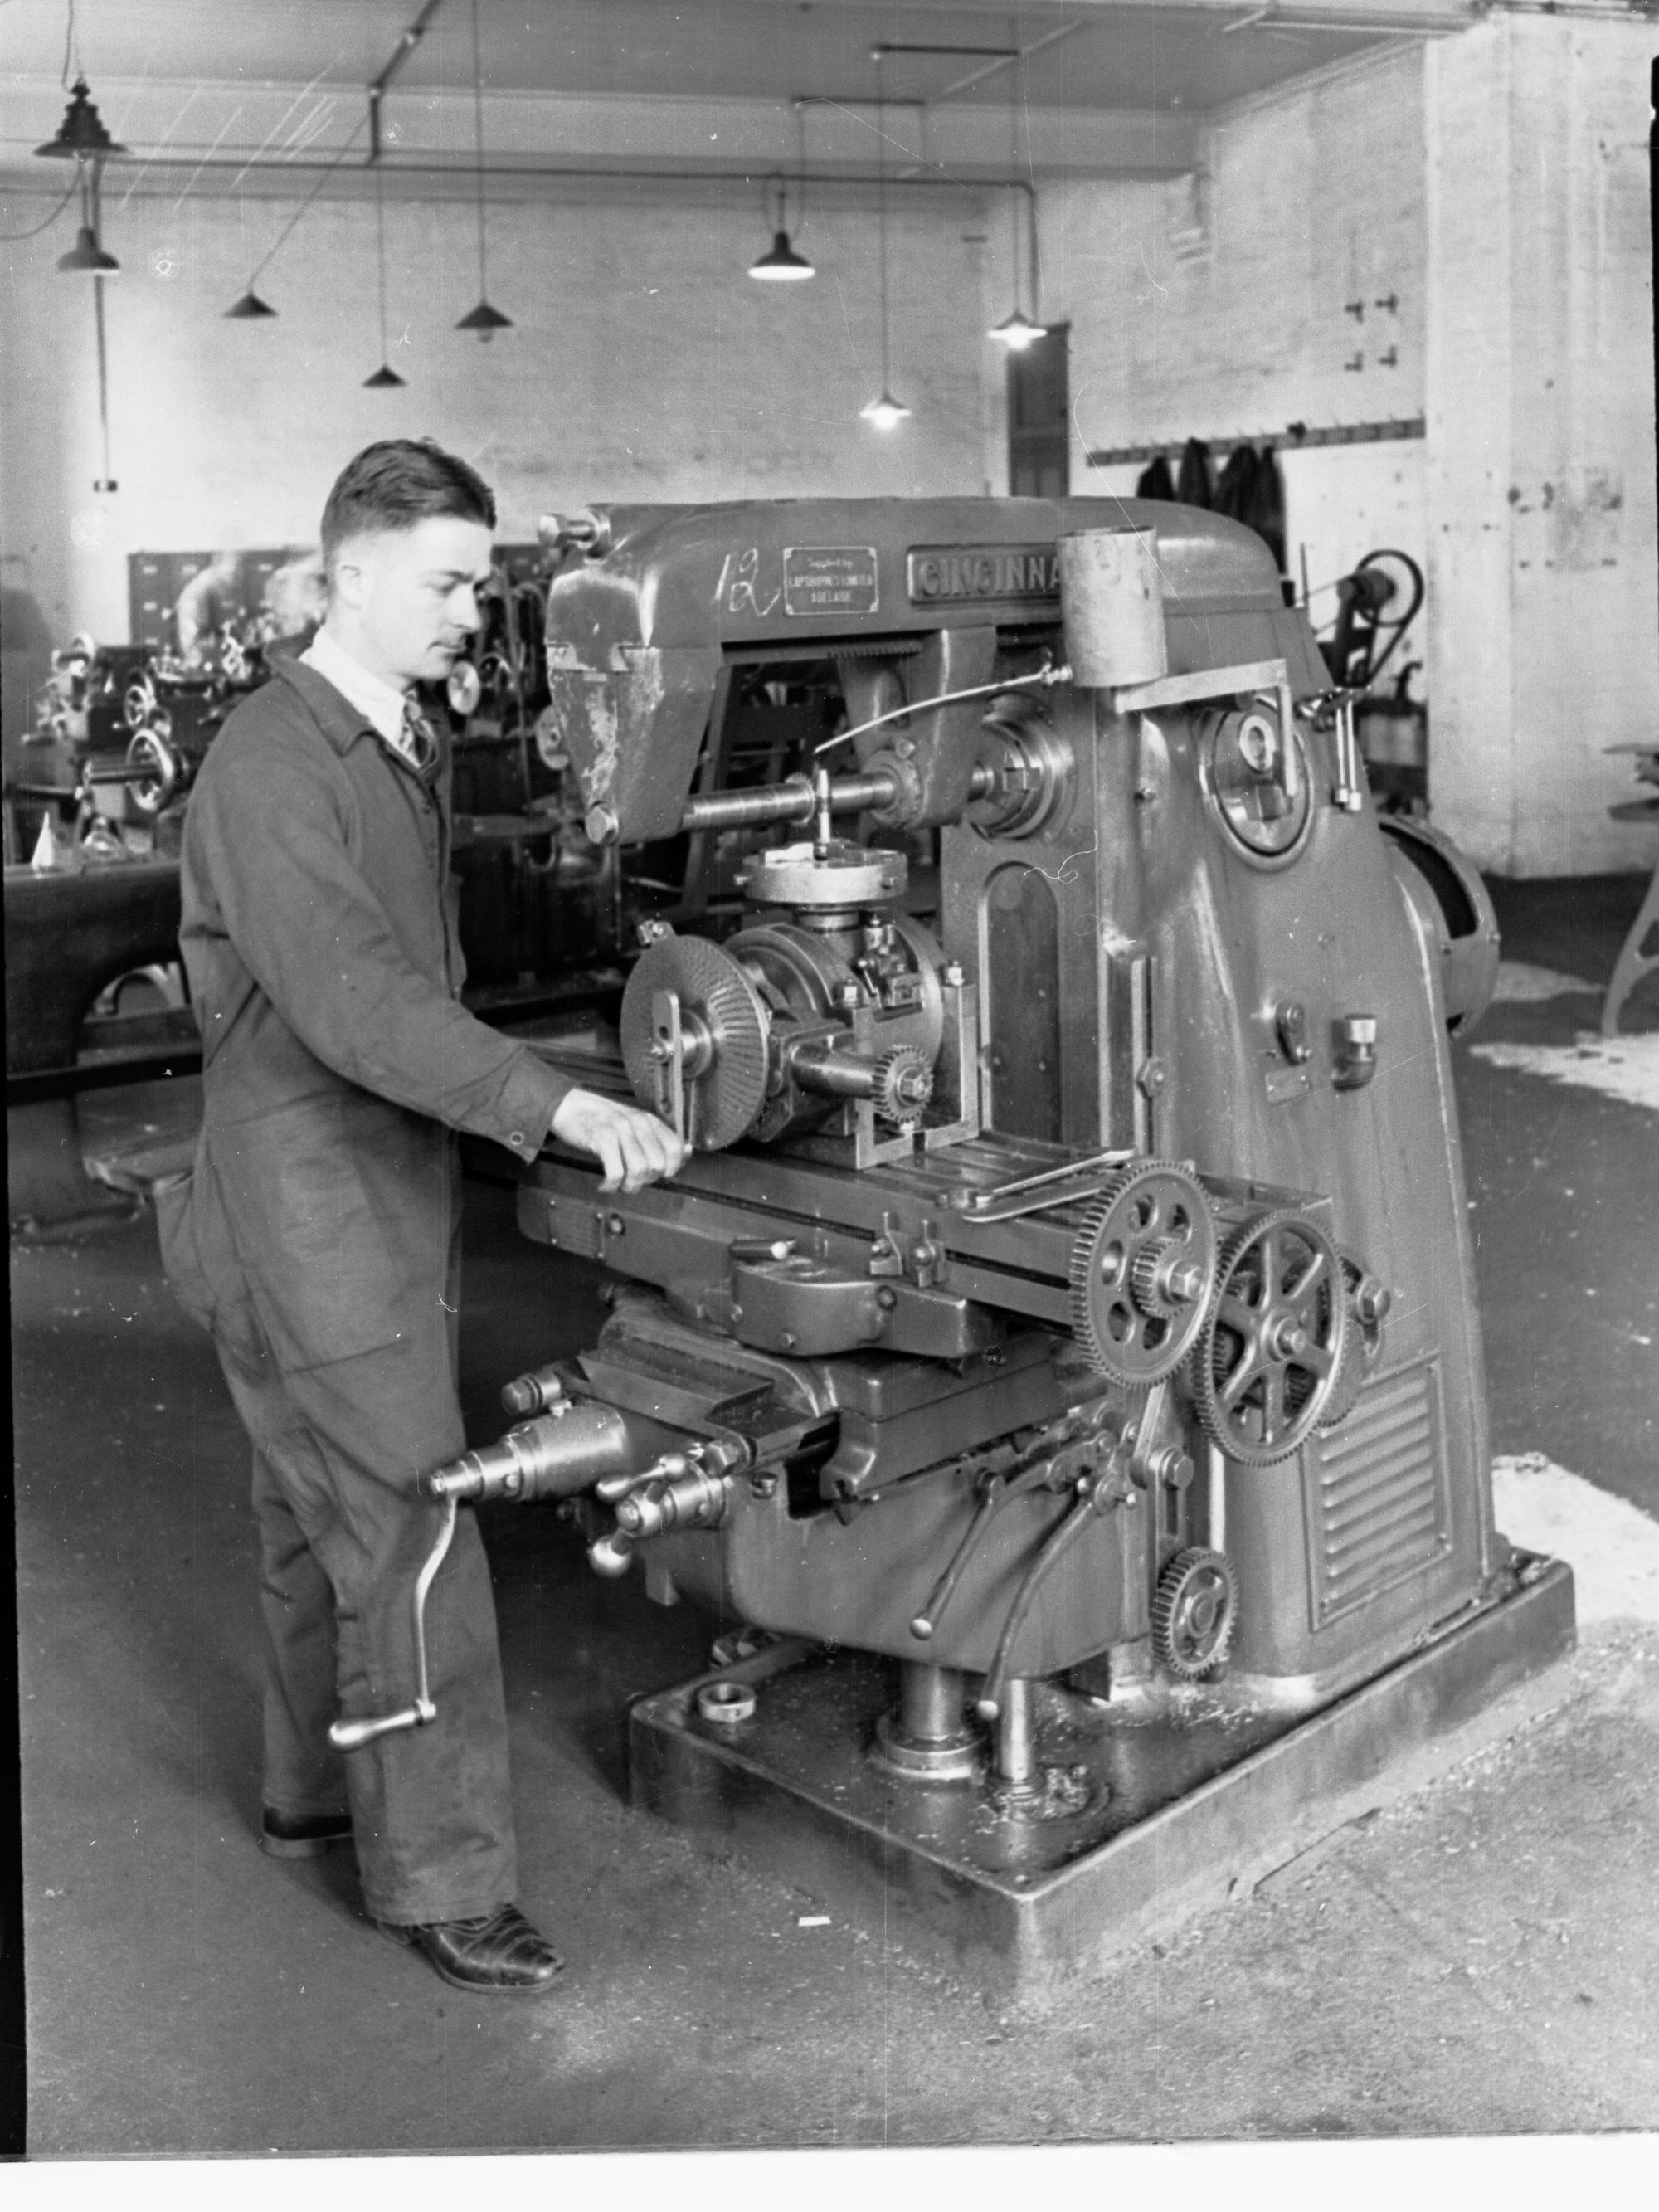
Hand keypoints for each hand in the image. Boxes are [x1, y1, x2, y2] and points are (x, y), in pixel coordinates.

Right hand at [549, 1088, 687, 1192]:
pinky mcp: (601, 1138)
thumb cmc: (603, 1121)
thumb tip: (688, 1151)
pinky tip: (604, 1186)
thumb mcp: (635, 1126)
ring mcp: (620, 1130)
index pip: (675, 1147)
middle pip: (657, 1165)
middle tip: (631, 1180)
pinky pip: (615, 1173)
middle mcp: (637, 1123)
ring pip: (639, 1171)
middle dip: (645, 1181)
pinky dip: (610, 1186)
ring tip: (618, 1185)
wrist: (569, 1107)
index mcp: (649, 1120)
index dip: (670, 1168)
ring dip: (628, 1186)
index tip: (655, 1175)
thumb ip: (660, 1140)